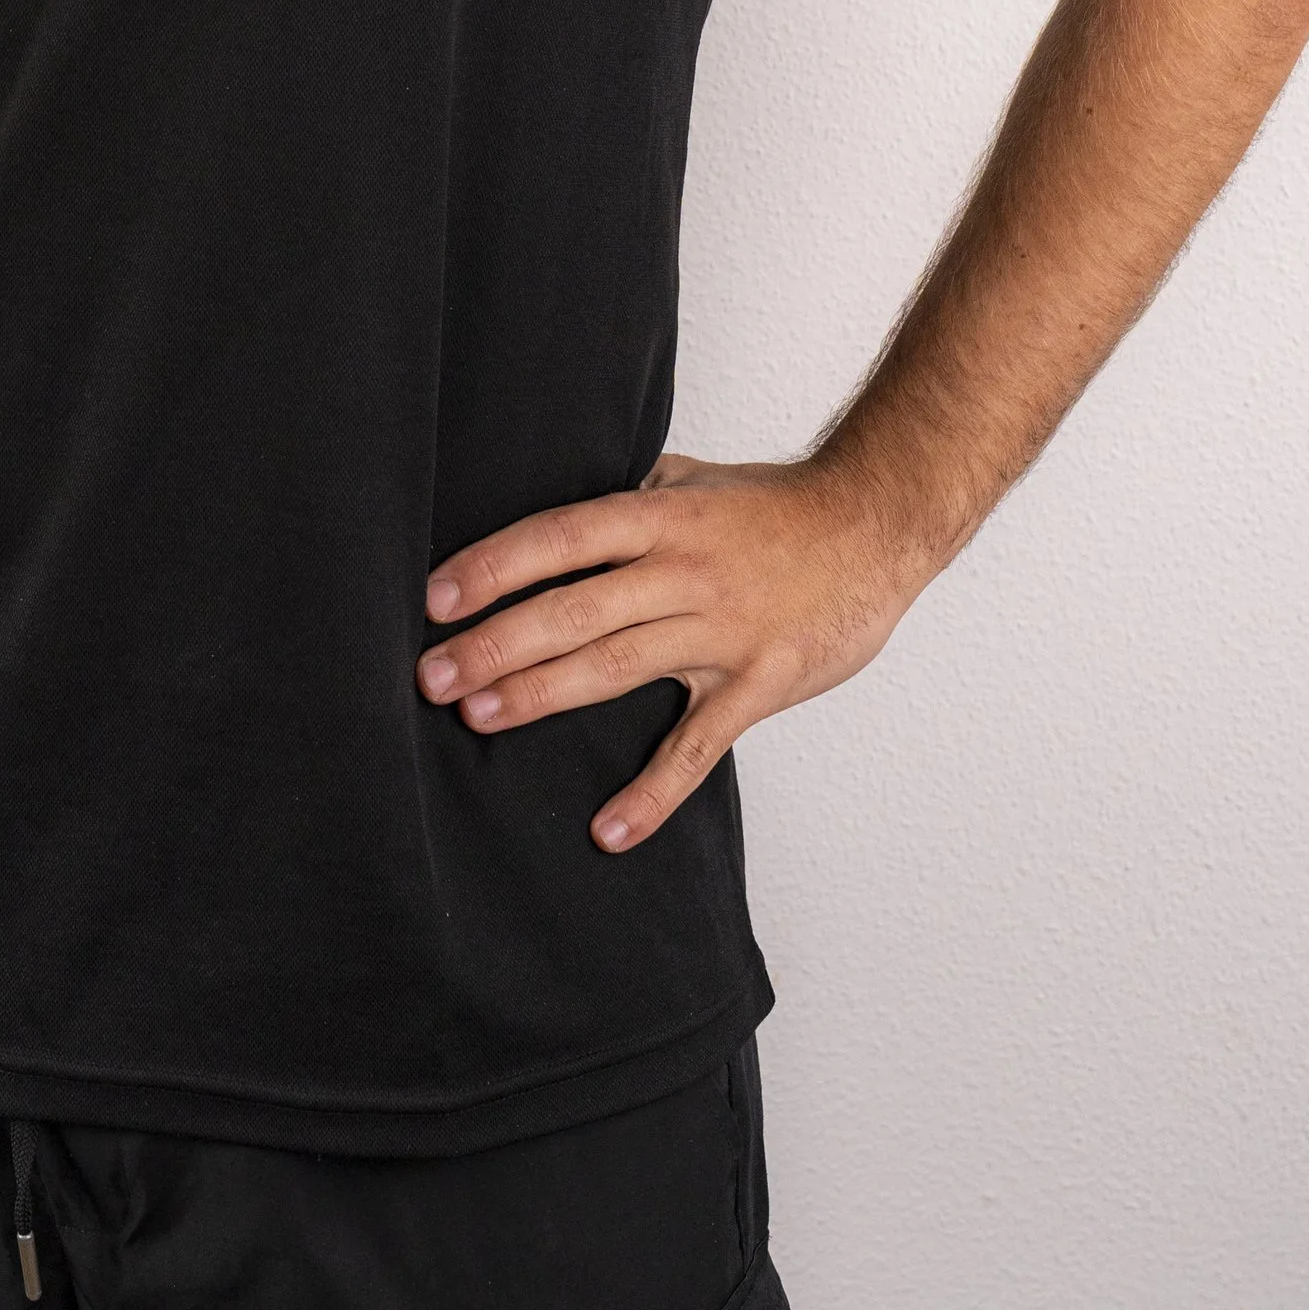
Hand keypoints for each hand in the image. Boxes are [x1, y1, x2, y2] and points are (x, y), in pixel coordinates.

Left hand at [417, 450, 934, 850]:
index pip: (560, 538)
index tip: (435, 597)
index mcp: (661, 516)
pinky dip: (653, 793)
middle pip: (573, 609)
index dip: (494, 566)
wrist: (878, 523)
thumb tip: (562, 521)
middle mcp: (683, 571)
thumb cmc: (778, 504)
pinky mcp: (759, 683)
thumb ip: (631, 500)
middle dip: (496, 643)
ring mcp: (721, 631)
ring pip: (617, 667)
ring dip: (542, 694)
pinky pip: (697, 747)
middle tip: (430, 675)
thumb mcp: (694, 480)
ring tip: (477, 717)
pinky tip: (607, 830)